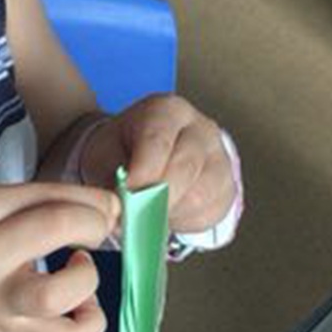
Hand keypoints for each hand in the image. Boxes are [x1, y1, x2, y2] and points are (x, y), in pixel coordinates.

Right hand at [0, 182, 119, 331]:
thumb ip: (35, 205)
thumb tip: (109, 208)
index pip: (51, 193)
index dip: (94, 200)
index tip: (104, 210)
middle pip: (60, 225)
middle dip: (96, 224)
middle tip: (96, 234)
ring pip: (60, 291)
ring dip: (88, 278)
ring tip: (80, 271)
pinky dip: (91, 324)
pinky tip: (82, 309)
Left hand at [79, 95, 235, 234]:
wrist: (145, 152)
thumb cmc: (124, 150)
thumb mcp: (104, 154)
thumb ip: (109, 177)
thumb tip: (120, 207)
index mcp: (167, 111)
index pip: (158, 142)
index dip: (142, 173)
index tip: (128, 196)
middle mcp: (200, 129)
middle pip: (184, 167)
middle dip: (156, 198)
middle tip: (134, 215)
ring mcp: (218, 157)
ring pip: (199, 194)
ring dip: (170, 212)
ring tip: (148, 211)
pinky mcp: (227, 185)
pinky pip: (209, 210)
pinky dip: (185, 220)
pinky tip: (168, 212)